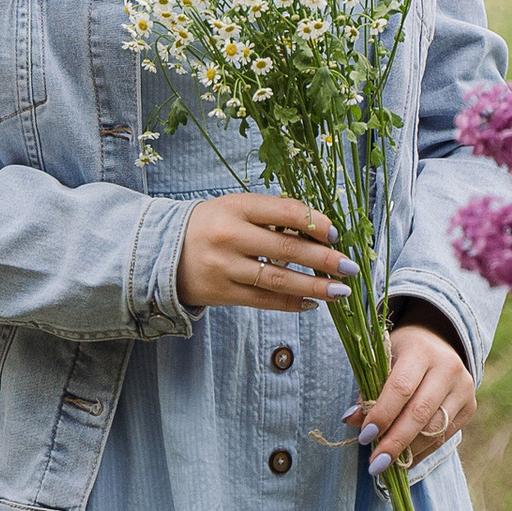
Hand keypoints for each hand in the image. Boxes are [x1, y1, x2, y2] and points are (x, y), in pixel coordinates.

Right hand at [176, 191, 349, 311]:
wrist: (161, 251)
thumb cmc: (210, 226)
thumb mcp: (235, 208)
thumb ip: (272, 215)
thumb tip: (320, 230)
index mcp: (236, 206)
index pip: (285, 212)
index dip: (316, 223)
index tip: (336, 233)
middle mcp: (230, 236)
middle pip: (287, 249)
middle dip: (325, 259)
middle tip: (350, 268)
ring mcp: (225, 267)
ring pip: (279, 280)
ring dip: (315, 287)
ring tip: (340, 291)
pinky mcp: (222, 293)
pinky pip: (264, 301)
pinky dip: (291, 303)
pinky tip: (311, 303)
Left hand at [358, 322, 477, 471]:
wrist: (437, 343)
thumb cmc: (401, 353)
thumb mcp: (382, 361)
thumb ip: (369, 389)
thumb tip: (352, 420)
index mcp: (421, 351)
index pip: (401, 387)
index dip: (382, 414)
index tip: (364, 436)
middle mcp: (448, 368)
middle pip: (420, 412)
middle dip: (395, 441)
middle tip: (375, 464)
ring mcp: (464, 388)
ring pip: (436, 429)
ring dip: (408, 451)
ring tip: (386, 465)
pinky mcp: (470, 406)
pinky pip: (445, 437)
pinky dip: (422, 452)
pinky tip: (404, 461)